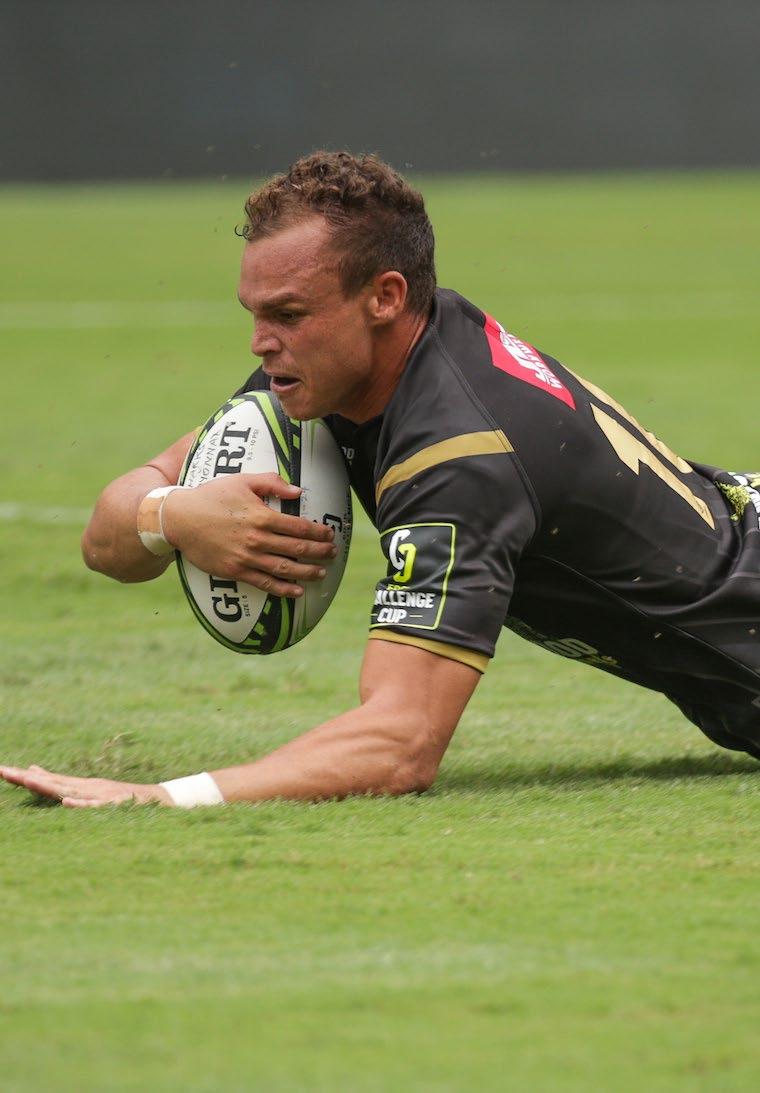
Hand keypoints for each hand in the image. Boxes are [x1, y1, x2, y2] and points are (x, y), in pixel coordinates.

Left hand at [0, 764, 171, 807]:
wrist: (156, 798)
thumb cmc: (118, 797)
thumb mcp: (87, 788)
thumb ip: (59, 781)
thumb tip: (32, 770)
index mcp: (78, 785)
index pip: (45, 780)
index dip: (20, 776)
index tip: (0, 771)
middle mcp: (85, 787)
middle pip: (50, 782)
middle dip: (24, 778)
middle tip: (1, 771)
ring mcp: (98, 795)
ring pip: (69, 790)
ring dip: (48, 786)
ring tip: (27, 780)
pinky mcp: (112, 804)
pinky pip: (94, 806)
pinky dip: (81, 804)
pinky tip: (67, 802)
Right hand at [162, 473, 336, 597]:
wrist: (180, 519)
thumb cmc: (211, 496)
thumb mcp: (242, 481)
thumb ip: (271, 483)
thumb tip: (298, 490)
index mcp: (262, 516)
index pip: (300, 526)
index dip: (319, 532)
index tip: (329, 535)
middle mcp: (258, 539)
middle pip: (298, 549)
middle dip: (320, 552)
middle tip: (333, 553)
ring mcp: (247, 557)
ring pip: (285, 568)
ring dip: (307, 572)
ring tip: (321, 573)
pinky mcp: (236, 571)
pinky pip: (265, 583)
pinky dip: (283, 589)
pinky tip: (296, 591)